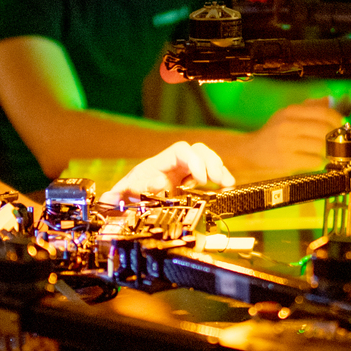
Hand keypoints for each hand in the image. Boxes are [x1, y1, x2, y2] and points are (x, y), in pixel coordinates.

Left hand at [101, 141, 234, 207]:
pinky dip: (220, 177)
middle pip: (198, 151)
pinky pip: (210, 173)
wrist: (129, 200)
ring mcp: (184, 171)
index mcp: (159, 163)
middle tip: (217, 181)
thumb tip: (132, 190)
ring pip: (206, 160)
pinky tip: (228, 186)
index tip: (199, 178)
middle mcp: (174, 164)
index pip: (181, 151)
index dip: (193, 160)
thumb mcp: (123, 195)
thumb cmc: (127, 193)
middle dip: (210, 163)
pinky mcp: (191, 181)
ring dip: (218, 169)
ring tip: (225, 184)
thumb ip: (122, 194)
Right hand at [244, 98, 344, 174]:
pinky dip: (320, 162)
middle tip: (338, 142)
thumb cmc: (272, 134)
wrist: (249, 152)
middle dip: (335, 137)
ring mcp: (286, 143)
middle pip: (324, 129)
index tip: (342, 126)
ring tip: (329, 152)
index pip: (323, 112)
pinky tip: (319, 162)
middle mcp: (288, 125)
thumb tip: (329, 101)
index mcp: (290, 111)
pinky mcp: (286, 161)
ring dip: (329, 151)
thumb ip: (308, 107)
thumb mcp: (286, 116)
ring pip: (320, 146)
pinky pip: (314, 161)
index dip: (337, 120)